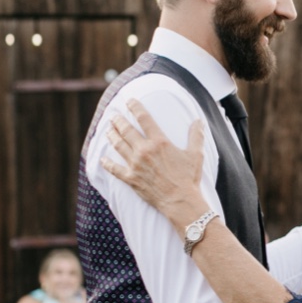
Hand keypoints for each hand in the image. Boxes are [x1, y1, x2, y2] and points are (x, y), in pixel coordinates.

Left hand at [99, 98, 210, 226]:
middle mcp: (144, 151)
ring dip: (112, 135)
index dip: (135, 107)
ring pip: (118, 146)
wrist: (180, 201)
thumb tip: (198, 121)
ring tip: (108, 129)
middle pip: (126, 130)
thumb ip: (196, 135)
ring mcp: (135, 165)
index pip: (144, 118)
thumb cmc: (189, 178)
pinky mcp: (131, 179)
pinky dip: (107, 164)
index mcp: (159, 142)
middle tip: (113, 115)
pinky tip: (103, 159)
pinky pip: (114, 169)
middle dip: (118, 120)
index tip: (129, 101)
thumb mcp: (196, 154)